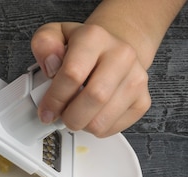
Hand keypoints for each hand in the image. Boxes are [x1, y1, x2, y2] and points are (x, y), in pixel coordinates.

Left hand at [31, 22, 151, 136]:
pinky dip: (96, 129)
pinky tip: (92, 115)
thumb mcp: (55, 36)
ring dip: (82, 125)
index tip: (46, 111)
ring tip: (76, 114)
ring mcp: (136, 79)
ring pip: (102, 120)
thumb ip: (44, 45)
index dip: (54, 99)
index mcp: (95, 37)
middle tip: (61, 116)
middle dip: (70, 116)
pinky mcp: (142, 101)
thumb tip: (51, 64)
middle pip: (94, 98)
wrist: (113, 51)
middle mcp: (121, 55)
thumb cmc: (82, 49)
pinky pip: (113, 129)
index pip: (73, 74)